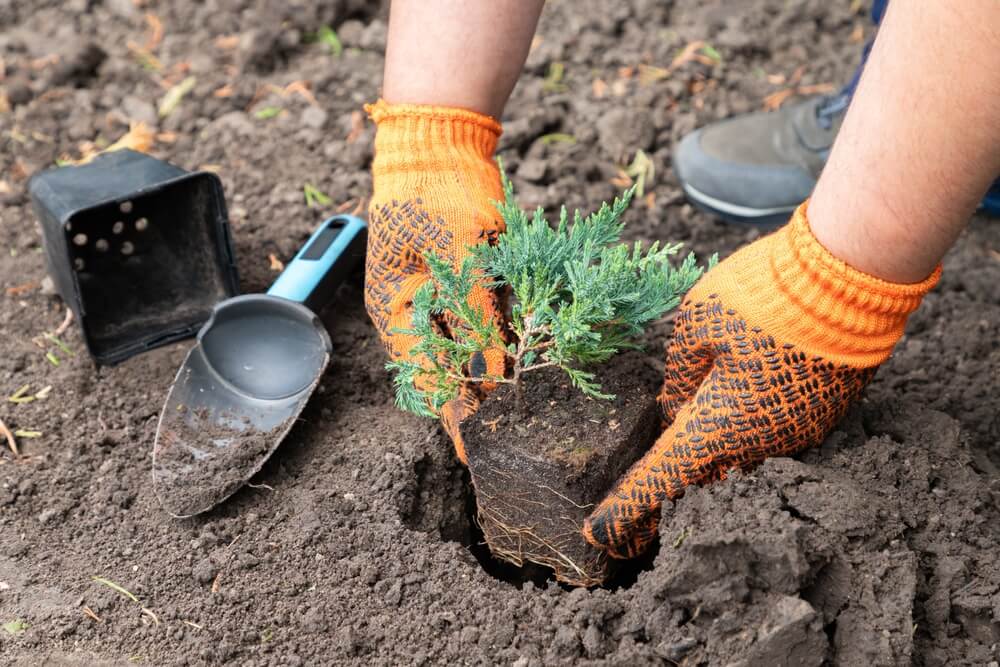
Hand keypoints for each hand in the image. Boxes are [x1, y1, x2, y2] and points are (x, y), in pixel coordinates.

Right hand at [364, 100, 506, 461]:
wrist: (440, 141)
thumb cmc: (439, 194)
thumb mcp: (462, 258)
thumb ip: (477, 317)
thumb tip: (493, 375)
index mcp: (397, 310)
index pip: (425, 379)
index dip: (452, 419)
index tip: (475, 454)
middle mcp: (412, 310)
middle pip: (444, 370)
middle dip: (474, 403)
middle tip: (505, 437)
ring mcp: (434, 295)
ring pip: (463, 349)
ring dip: (487, 375)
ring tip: (515, 410)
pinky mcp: (458, 280)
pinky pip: (477, 321)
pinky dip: (496, 340)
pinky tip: (518, 360)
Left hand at [583, 204, 939, 557]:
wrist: (847, 282)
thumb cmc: (761, 300)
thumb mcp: (695, 326)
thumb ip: (678, 376)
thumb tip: (677, 404)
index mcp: (715, 428)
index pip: (659, 480)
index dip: (625, 508)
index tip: (597, 534)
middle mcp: (757, 445)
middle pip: (699, 471)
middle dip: (669, 475)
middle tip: (637, 481)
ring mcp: (794, 436)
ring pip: (738, 453)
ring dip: (713, 444)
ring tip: (697, 416)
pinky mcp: (820, 417)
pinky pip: (770, 435)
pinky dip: (747, 426)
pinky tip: (742, 394)